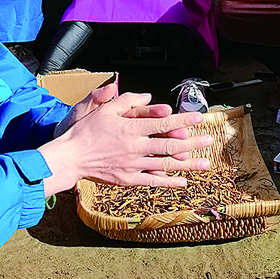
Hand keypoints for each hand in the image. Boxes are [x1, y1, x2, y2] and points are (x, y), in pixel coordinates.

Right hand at [39, 92, 211, 194]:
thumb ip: (127, 101)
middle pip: (169, 144)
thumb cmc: (86, 132)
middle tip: (209, 141)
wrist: (70, 157)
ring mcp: (133, 165)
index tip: (198, 118)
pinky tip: (183, 182)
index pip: (163, 123)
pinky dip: (169, 181)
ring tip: (205, 163)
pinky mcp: (128, 179)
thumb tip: (148, 96)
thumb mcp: (104, 110)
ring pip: (165, 164)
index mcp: (131, 128)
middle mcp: (136, 147)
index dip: (182, 120)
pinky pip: (153, 181)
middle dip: (192, 142)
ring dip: (187, 164)